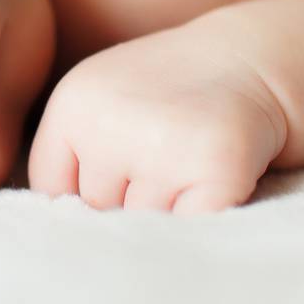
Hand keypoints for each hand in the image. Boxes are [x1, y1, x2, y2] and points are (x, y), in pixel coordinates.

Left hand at [27, 26, 287, 214]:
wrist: (250, 61)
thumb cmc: (169, 94)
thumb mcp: (100, 104)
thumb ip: (69, 160)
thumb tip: (65, 243)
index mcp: (73, 103)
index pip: (53, 193)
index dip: (88, 191)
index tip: (120, 169)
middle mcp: (109, 123)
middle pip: (99, 214)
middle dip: (128, 201)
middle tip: (164, 156)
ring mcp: (163, 146)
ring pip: (143, 226)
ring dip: (168, 209)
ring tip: (188, 162)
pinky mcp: (216, 168)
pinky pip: (190, 231)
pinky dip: (203, 218)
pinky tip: (212, 179)